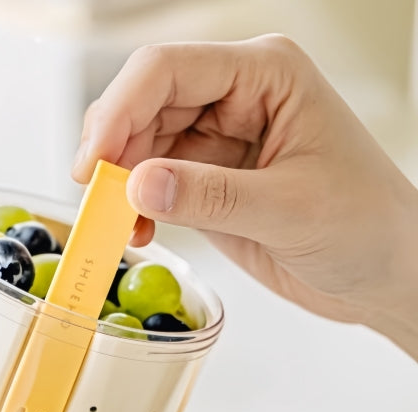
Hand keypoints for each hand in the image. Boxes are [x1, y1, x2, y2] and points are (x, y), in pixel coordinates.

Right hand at [73, 35, 417, 357]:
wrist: (384, 272)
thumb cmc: (365, 226)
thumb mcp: (289, 209)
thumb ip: (210, 195)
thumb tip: (138, 184)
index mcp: (266, 75)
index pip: (168, 70)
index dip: (120, 110)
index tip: (95, 163)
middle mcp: (236, 98)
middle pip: (143, 104)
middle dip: (112, 151)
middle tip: (97, 201)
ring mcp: (218, 141)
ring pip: (140, 145)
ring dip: (120, 184)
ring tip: (119, 224)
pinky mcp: (207, 181)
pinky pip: (152, 183)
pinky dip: (134, 207)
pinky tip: (138, 231)